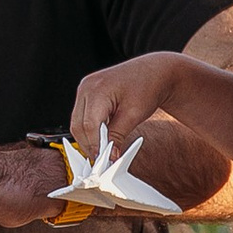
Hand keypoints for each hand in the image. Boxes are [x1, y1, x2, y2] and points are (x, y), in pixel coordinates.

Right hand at [68, 50, 193, 160]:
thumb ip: (118, 136)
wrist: (154, 71)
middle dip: (90, 145)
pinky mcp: (87, 92)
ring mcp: (85, 89)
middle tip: (104, 160)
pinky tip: (103, 138)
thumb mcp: (134, 115)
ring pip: (77, 123)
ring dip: (89, 138)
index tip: (105, 161)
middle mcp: (86, 87)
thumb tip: (109, 156)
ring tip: (105, 151)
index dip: (96, 146)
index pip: (88, 125)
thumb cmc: (148, 87)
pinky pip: (82, 116)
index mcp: (97, 89)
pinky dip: (90, 129)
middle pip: (78, 125)